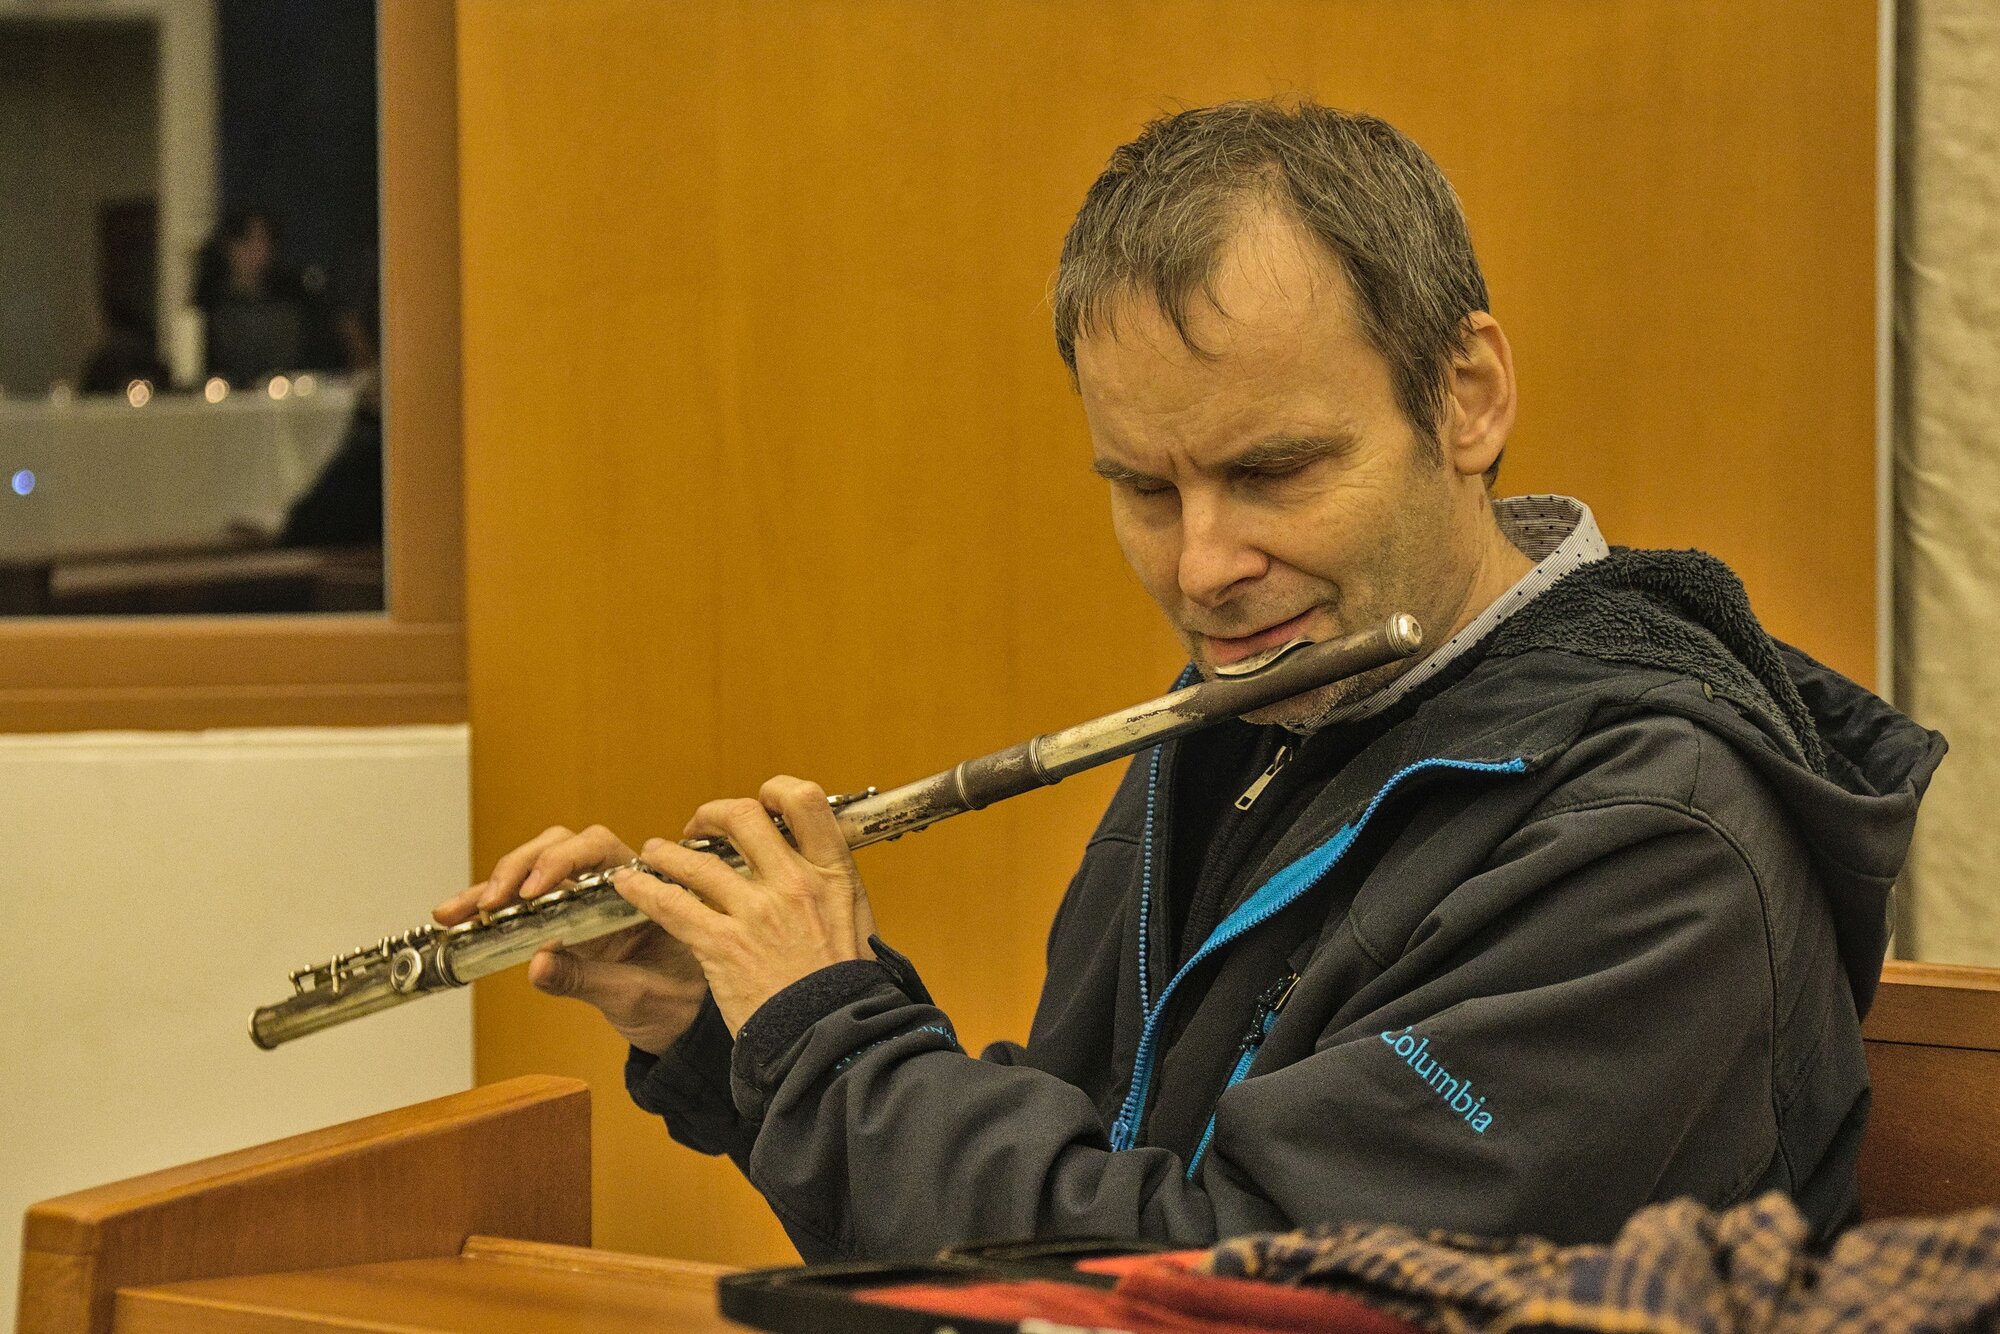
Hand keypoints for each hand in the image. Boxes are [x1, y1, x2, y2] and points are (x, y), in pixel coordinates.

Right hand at [433, 823, 707, 1054]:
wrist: (687, 1028)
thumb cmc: (679, 1001)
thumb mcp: (637, 995)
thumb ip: (588, 979)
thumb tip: (537, 965)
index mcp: (642, 887)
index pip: (597, 848)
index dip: (561, 860)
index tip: (534, 891)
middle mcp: (611, 885)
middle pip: (557, 848)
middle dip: (518, 868)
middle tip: (492, 901)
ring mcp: (584, 902)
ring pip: (534, 871)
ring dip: (494, 886)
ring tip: (457, 911)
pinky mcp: (564, 924)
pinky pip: (524, 907)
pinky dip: (490, 910)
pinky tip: (458, 918)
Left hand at [614, 776, 876, 1035]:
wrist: (833, 1038)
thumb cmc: (849, 989)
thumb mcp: (856, 922)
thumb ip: (830, 889)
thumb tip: (813, 865)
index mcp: (833, 873)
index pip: (804, 801)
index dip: (775, 792)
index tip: (760, 803)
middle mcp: (794, 882)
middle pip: (743, 817)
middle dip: (713, 815)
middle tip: (699, 827)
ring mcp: (756, 912)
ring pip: (697, 860)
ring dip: (668, 853)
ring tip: (654, 853)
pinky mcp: (723, 945)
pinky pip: (671, 904)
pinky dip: (644, 890)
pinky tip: (630, 885)